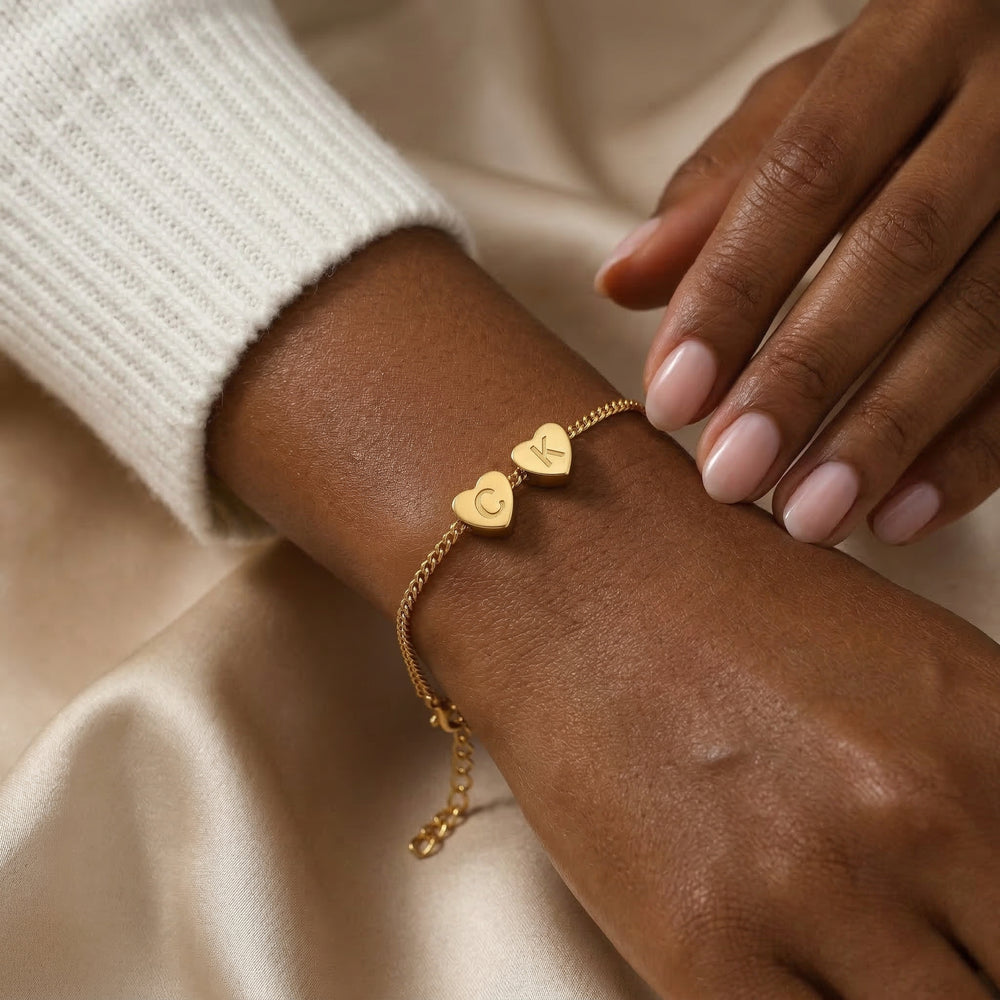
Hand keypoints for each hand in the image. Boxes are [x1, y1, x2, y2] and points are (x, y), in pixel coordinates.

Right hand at [422, 424, 999, 998]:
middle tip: (926, 950)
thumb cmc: (716, 600)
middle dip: (969, 968)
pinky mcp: (705, 947)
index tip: (981, 936)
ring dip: (896, 995)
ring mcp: (810, 887)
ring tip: (850, 951)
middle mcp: (920, 816)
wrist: (567, 575)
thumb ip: (983, 782)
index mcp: (991, 734)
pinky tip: (794, 979)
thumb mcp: (905, 665)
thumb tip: (987, 888)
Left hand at [596, 0, 999, 546]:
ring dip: (888, 433)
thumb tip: (622, 281)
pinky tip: (900, 515)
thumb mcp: (806, 104)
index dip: (733, 291)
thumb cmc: (891, 91)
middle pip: (899, 248)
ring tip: (809, 516)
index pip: (806, 173)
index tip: (672, 398)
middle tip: (732, 476)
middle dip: (807, 374)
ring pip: (984, 318)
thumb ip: (721, 189)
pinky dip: (973, 453)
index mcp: (915, 39)